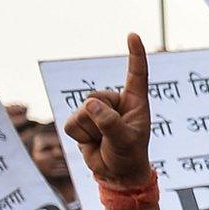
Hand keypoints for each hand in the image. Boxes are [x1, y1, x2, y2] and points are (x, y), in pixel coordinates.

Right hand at [61, 33, 153, 189]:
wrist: (116, 174)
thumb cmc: (129, 156)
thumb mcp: (125, 140)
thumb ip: (110, 122)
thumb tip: (90, 105)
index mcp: (135, 102)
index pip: (136, 74)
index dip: (135, 54)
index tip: (133, 35)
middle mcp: (115, 102)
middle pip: (96, 97)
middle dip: (101, 119)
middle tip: (112, 137)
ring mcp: (97, 111)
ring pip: (83, 111)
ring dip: (91, 131)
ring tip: (103, 141)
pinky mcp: (81, 121)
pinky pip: (72, 123)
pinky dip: (81, 136)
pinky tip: (92, 142)